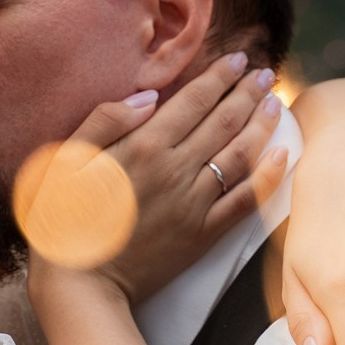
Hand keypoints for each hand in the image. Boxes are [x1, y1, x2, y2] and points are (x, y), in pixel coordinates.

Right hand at [43, 51, 285, 303]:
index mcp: (144, 145)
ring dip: (262, 124)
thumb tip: (149, 98)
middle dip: (248, 92)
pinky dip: (267, 176)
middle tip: (265, 74)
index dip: (220, 76)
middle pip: (224, 121)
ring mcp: (194, 203)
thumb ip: (105, 121)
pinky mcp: (203, 234)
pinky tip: (281, 154)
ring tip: (275, 104)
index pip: (194, 100)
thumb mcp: (66, 160)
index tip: (238, 60)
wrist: (81, 284)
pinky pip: (246, 200)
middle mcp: (176, 169)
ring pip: (240, 154)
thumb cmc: (62, 218)